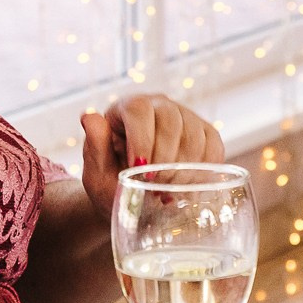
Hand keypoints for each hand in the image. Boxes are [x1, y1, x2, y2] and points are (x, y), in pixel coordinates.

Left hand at [79, 94, 225, 219]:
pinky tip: (187, 189)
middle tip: (154, 187)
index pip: (139, 109)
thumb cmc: (110, 183)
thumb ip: (95, 146)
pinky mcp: (205, 134)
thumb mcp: (96, 171)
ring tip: (168, 192)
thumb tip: (88, 117)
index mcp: (127, 107)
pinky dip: (204, 170)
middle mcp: (159, 105)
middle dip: (165, 158)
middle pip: (171, 118)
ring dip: (184, 168)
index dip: (142, 139)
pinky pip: (214, 145)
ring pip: (195, 133)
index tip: (140, 170)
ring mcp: (185, 117)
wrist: (132, 198)